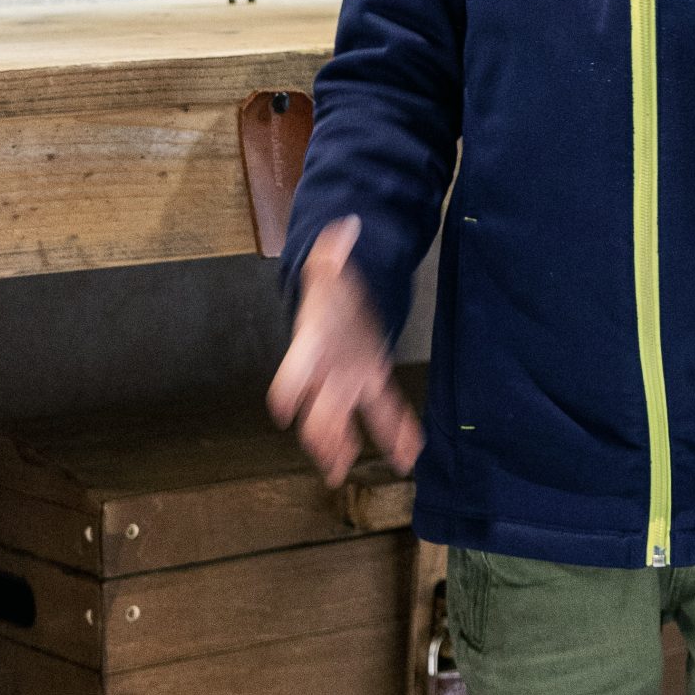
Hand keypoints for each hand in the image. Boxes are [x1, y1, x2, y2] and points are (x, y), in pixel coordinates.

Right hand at [266, 216, 424, 488]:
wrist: (335, 307)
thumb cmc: (328, 294)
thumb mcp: (328, 270)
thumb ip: (332, 253)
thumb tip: (346, 225)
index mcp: (311, 347)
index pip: (295, 369)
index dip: (289, 387)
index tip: (282, 407)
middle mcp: (325, 372)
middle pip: (319, 409)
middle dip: (322, 432)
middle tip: (328, 455)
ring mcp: (347, 383)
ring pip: (344, 421)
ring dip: (345, 446)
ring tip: (346, 469)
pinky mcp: (371, 384)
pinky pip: (384, 414)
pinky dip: (397, 433)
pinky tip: (411, 455)